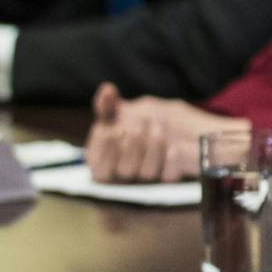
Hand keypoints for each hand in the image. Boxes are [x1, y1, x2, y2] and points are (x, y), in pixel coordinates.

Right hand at [85, 86, 245, 181]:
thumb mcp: (118, 115)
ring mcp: (145, 182)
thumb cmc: (131, 123)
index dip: (107, 148)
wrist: (167, 128)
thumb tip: (106, 90)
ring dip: (154, 147)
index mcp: (101, 163)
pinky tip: (173, 147)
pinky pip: (170, 176)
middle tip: (140, 125)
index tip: (116, 130)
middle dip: (133, 144)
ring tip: (159, 127)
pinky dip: (172, 160)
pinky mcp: (167, 181)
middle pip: (125, 170)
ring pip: (148, 172)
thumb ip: (107, 107)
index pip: (98, 166)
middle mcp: (122, 177)